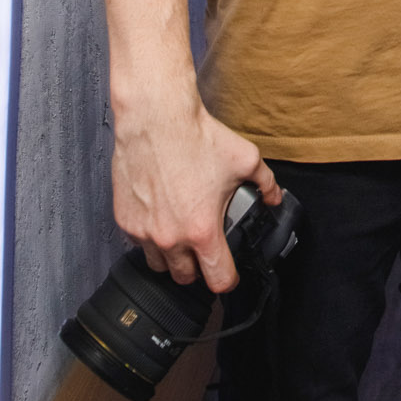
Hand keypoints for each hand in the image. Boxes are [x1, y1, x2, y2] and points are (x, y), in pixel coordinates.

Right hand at [111, 88, 280, 290]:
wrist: (156, 120)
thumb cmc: (196, 138)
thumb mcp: (245, 159)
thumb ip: (266, 183)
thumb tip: (274, 196)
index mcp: (202, 230)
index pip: (218, 279)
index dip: (228, 279)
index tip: (229, 273)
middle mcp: (171, 237)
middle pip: (185, 278)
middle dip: (198, 268)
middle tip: (205, 249)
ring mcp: (145, 232)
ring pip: (159, 265)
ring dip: (172, 257)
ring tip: (182, 236)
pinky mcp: (125, 221)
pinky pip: (139, 244)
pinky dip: (151, 237)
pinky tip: (162, 218)